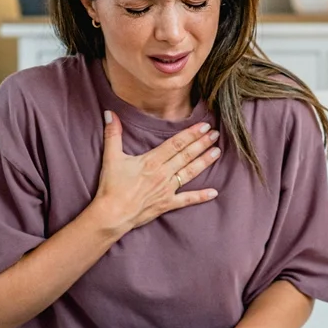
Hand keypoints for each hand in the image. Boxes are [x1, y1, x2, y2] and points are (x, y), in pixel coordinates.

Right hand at [92, 111, 221, 233]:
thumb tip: (110, 113)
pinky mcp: (167, 204)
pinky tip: (214, 192)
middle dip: (202, 144)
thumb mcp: (111, 157)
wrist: (112, 214)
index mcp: (152, 161)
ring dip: (204, 162)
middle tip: (216, 134)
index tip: (204, 126)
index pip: (176, 144)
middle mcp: (163, 174)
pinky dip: (201, 196)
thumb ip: (113, 134)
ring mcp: (167, 189)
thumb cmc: (111, 187)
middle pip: (186, 156)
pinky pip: (187, 200)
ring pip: (190, 173)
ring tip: (217, 152)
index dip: (191, 134)